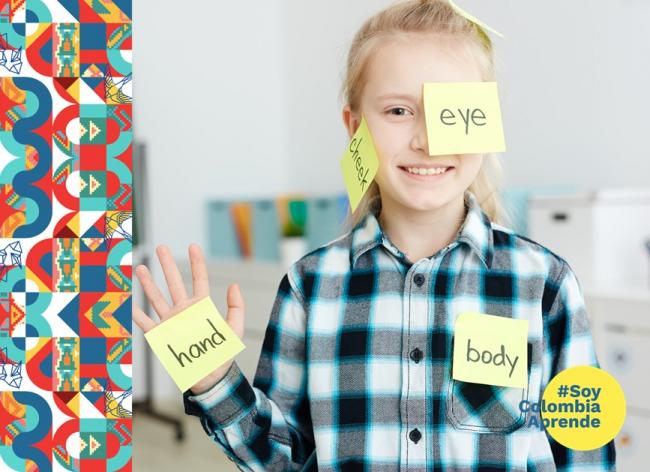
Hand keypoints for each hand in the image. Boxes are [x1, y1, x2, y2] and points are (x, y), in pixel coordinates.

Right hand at [132, 243, 245, 394]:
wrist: (210, 378)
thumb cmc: (223, 354)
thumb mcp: (234, 329)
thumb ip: (236, 307)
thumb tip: (233, 285)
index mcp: (202, 307)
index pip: (199, 280)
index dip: (197, 263)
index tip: (193, 246)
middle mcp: (184, 311)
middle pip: (174, 283)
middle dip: (167, 265)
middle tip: (161, 247)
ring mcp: (171, 322)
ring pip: (157, 298)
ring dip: (148, 284)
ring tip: (140, 267)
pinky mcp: (161, 336)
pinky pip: (147, 323)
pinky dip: (137, 314)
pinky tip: (129, 302)